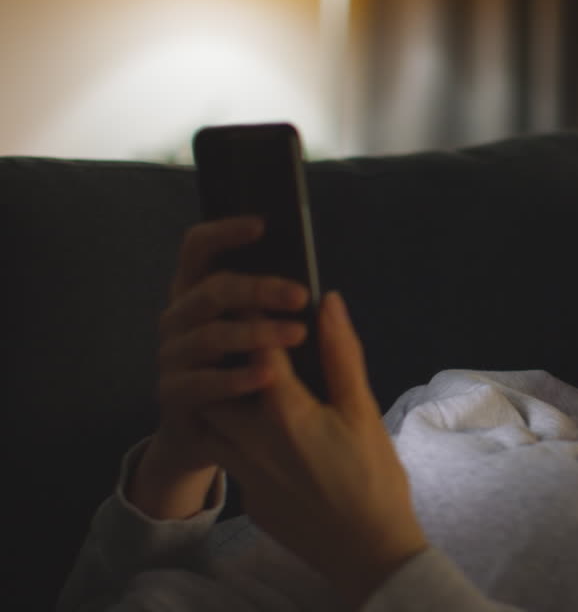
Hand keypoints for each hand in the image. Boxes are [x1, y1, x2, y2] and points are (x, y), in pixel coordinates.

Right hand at [130, 217, 310, 518]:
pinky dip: (235, 378)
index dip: (224, 232)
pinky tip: (269, 376)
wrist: (214, 437)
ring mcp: (171, 356)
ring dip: (255, 333)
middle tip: (301, 294)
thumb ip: (280, 309)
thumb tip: (322, 288)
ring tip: (296, 335)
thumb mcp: (266, 337)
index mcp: (200, 293)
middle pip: (210, 291)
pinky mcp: (171, 395)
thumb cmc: (248, 373)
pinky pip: (199, 383)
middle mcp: (178, 317)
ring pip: (207, 336)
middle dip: (258, 289)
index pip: (198, 248)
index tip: (263, 225)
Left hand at [200, 290, 426, 606]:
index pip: (253, 350)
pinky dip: (232, 434)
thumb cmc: (373, 477)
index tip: (258, 297)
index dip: (255, 317)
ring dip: (219, 398)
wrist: (367, 549)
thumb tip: (328, 303)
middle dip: (225, 359)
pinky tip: (259, 430)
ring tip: (244, 384)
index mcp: (283, 413)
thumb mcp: (363, 411)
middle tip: (244, 341)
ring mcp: (243, 472)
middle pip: (214, 384)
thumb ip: (340, 355)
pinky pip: (225, 456)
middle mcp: (250, 440)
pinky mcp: (248, 496)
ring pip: (208, 422)